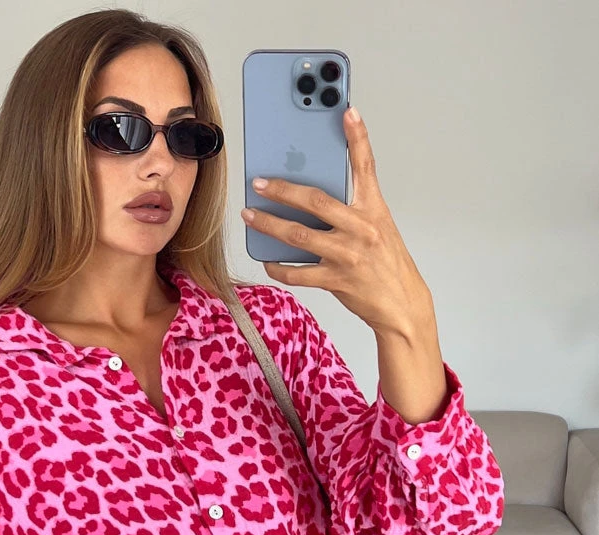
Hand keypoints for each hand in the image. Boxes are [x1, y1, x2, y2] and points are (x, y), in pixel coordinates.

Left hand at [240, 107, 433, 338]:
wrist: (402, 304)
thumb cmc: (387, 263)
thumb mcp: (378, 227)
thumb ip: (352, 208)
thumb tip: (314, 196)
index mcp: (374, 210)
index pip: (366, 167)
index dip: (358, 138)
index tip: (347, 112)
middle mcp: (361, 229)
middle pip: (315, 201)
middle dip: (282, 189)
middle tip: (258, 182)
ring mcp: (348, 255)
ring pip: (299, 235)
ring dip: (269, 224)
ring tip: (250, 216)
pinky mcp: (337, 281)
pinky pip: (299, 273)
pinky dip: (279, 267)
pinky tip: (267, 260)